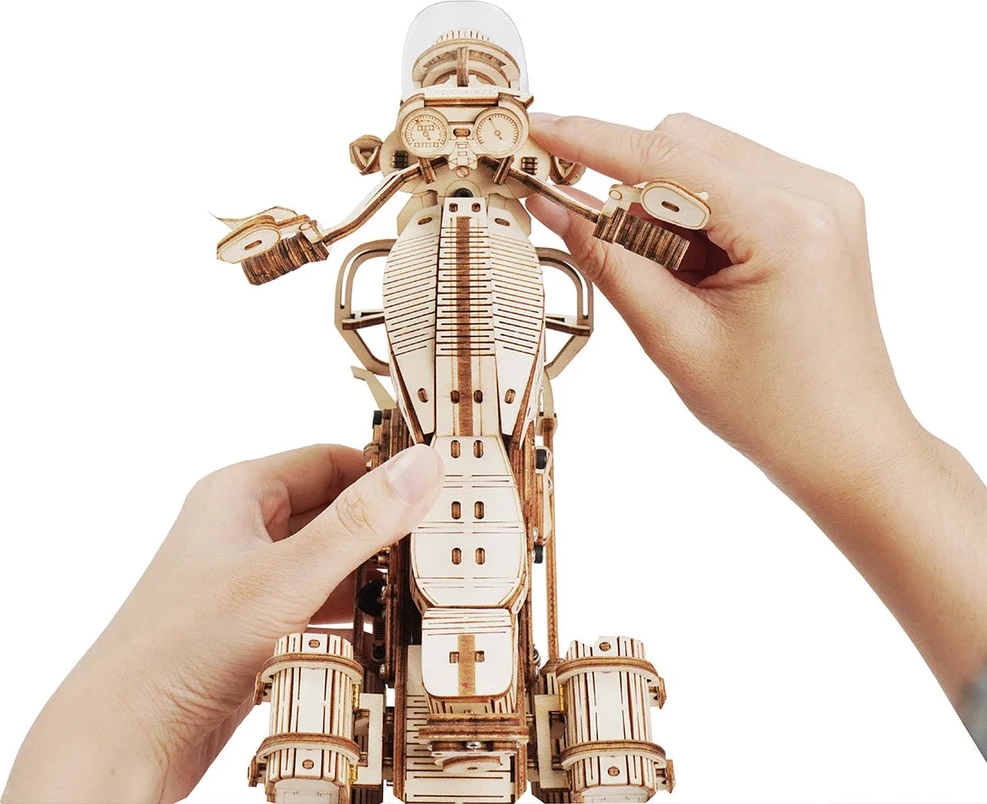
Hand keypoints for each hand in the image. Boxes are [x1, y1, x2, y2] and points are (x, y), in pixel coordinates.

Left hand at [3, 443, 443, 803]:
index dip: (383, 471)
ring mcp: (247, 580)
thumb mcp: (287, 577)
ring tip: (423, 590)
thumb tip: (421, 465)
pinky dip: (349, 615)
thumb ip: (360, 522)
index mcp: (240, 494)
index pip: (330, 460)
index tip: (437, 488)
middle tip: (442, 545)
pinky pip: (315, 605)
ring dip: (371, 577)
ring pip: (327, 561)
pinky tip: (382, 634)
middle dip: (384, 529)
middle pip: (333, 510)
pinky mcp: (253, 627)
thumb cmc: (183, 647)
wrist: (123, 739)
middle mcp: (242, 530)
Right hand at [526, 113, 986, 705]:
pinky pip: (732, 181)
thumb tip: (553, 205)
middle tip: (591, 235)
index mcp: (787, 223)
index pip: (666, 157)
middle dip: (628, 185)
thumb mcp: (673, 338)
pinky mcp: (816, 211)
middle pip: (686, 142)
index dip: (590, 143)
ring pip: (706, 158)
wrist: (847, 447)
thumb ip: (609, 261)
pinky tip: (693, 270)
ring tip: (665, 278)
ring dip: (661, 203)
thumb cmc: (772, 411)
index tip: (536, 130)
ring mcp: (821, 197)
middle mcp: (814, 192)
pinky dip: (693, 214)